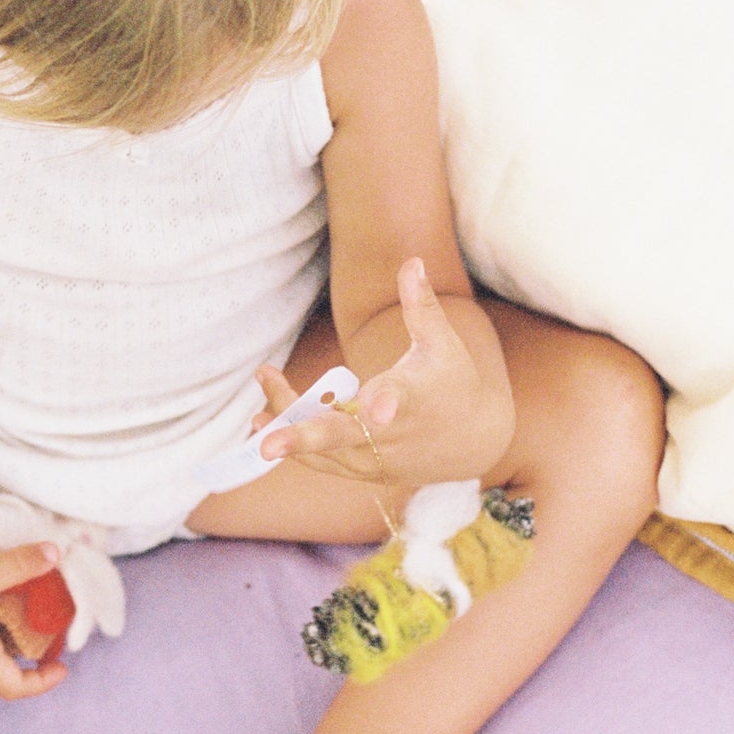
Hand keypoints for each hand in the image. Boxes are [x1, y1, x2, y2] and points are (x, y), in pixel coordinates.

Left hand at [257, 259, 514, 488]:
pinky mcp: (367, 472)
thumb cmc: (455, 381)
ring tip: (257, 407)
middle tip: (267, 444)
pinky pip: (325, 462)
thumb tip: (413, 260)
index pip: (398, 400)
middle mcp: (393, 435)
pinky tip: (264, 420)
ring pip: (323, 451)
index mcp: (414, 398)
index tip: (375, 408)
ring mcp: (378, 459)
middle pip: (344, 438)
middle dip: (303, 439)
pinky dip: (297, 446)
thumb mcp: (442, 342)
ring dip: (286, 428)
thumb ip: (421, 305)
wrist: (476, 440)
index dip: (385, 403)